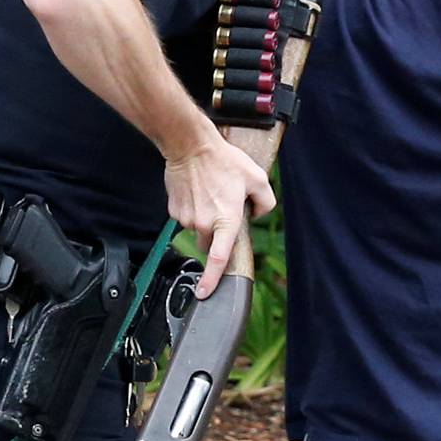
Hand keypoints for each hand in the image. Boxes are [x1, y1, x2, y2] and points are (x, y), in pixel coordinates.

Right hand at [165, 132, 276, 295]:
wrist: (190, 146)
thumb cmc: (224, 160)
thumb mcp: (258, 178)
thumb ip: (265, 203)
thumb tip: (255, 216)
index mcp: (226, 220)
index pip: (218, 258)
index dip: (211, 280)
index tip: (204, 294)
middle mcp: (204, 224)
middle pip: (209, 244)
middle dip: (216, 236)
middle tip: (222, 210)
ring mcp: (186, 218)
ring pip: (197, 230)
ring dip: (205, 219)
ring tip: (210, 193)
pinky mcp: (174, 211)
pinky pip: (185, 218)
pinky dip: (193, 209)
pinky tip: (198, 191)